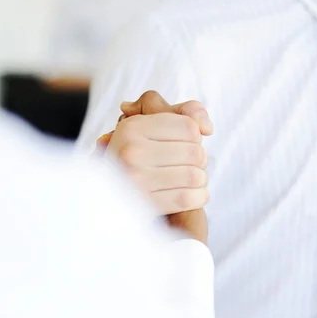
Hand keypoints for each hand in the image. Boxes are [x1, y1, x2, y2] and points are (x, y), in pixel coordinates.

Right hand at [99, 91, 212, 243]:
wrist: (108, 198)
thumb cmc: (135, 157)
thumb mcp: (151, 126)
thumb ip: (185, 113)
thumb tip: (207, 128)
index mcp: (131, 127)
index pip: (189, 127)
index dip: (195, 138)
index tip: (184, 145)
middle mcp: (131, 151)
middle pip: (195, 152)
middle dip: (199, 161)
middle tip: (189, 165)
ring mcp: (136, 179)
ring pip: (194, 176)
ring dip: (200, 180)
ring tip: (191, 181)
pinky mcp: (145, 204)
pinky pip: (188, 198)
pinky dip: (198, 197)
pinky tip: (192, 195)